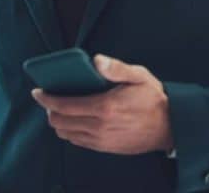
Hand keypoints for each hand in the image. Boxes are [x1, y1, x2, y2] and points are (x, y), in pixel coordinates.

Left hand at [30, 54, 173, 154]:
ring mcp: (102, 140)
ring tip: (61, 109)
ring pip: (66, 134)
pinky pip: (78, 142)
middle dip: (50, 110)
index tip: (38, 92)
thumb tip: (96, 60)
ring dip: (59, 122)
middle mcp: (100, 126)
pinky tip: (74, 121)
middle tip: (50, 99)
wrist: (171, 126)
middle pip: (60, 122)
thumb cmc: (153, 98)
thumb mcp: (139, 75)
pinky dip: (70, 132)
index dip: (46, 99)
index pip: (64, 105)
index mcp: (104, 107)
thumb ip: (116, 68)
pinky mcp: (106, 148)